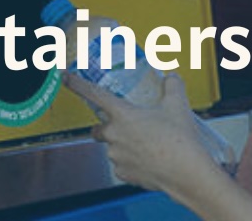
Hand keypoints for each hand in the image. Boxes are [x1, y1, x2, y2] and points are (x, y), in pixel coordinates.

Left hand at [63, 71, 219, 192]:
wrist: (187, 173)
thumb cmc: (180, 139)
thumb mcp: (178, 105)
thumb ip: (172, 86)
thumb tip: (171, 78)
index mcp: (122, 115)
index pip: (93, 94)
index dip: (77, 84)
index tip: (65, 77)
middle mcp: (113, 136)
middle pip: (99, 128)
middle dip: (108, 125)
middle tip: (129, 124)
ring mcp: (116, 156)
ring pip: (112, 147)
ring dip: (122, 144)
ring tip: (147, 144)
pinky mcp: (123, 174)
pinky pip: (122, 165)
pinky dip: (131, 161)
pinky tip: (148, 160)